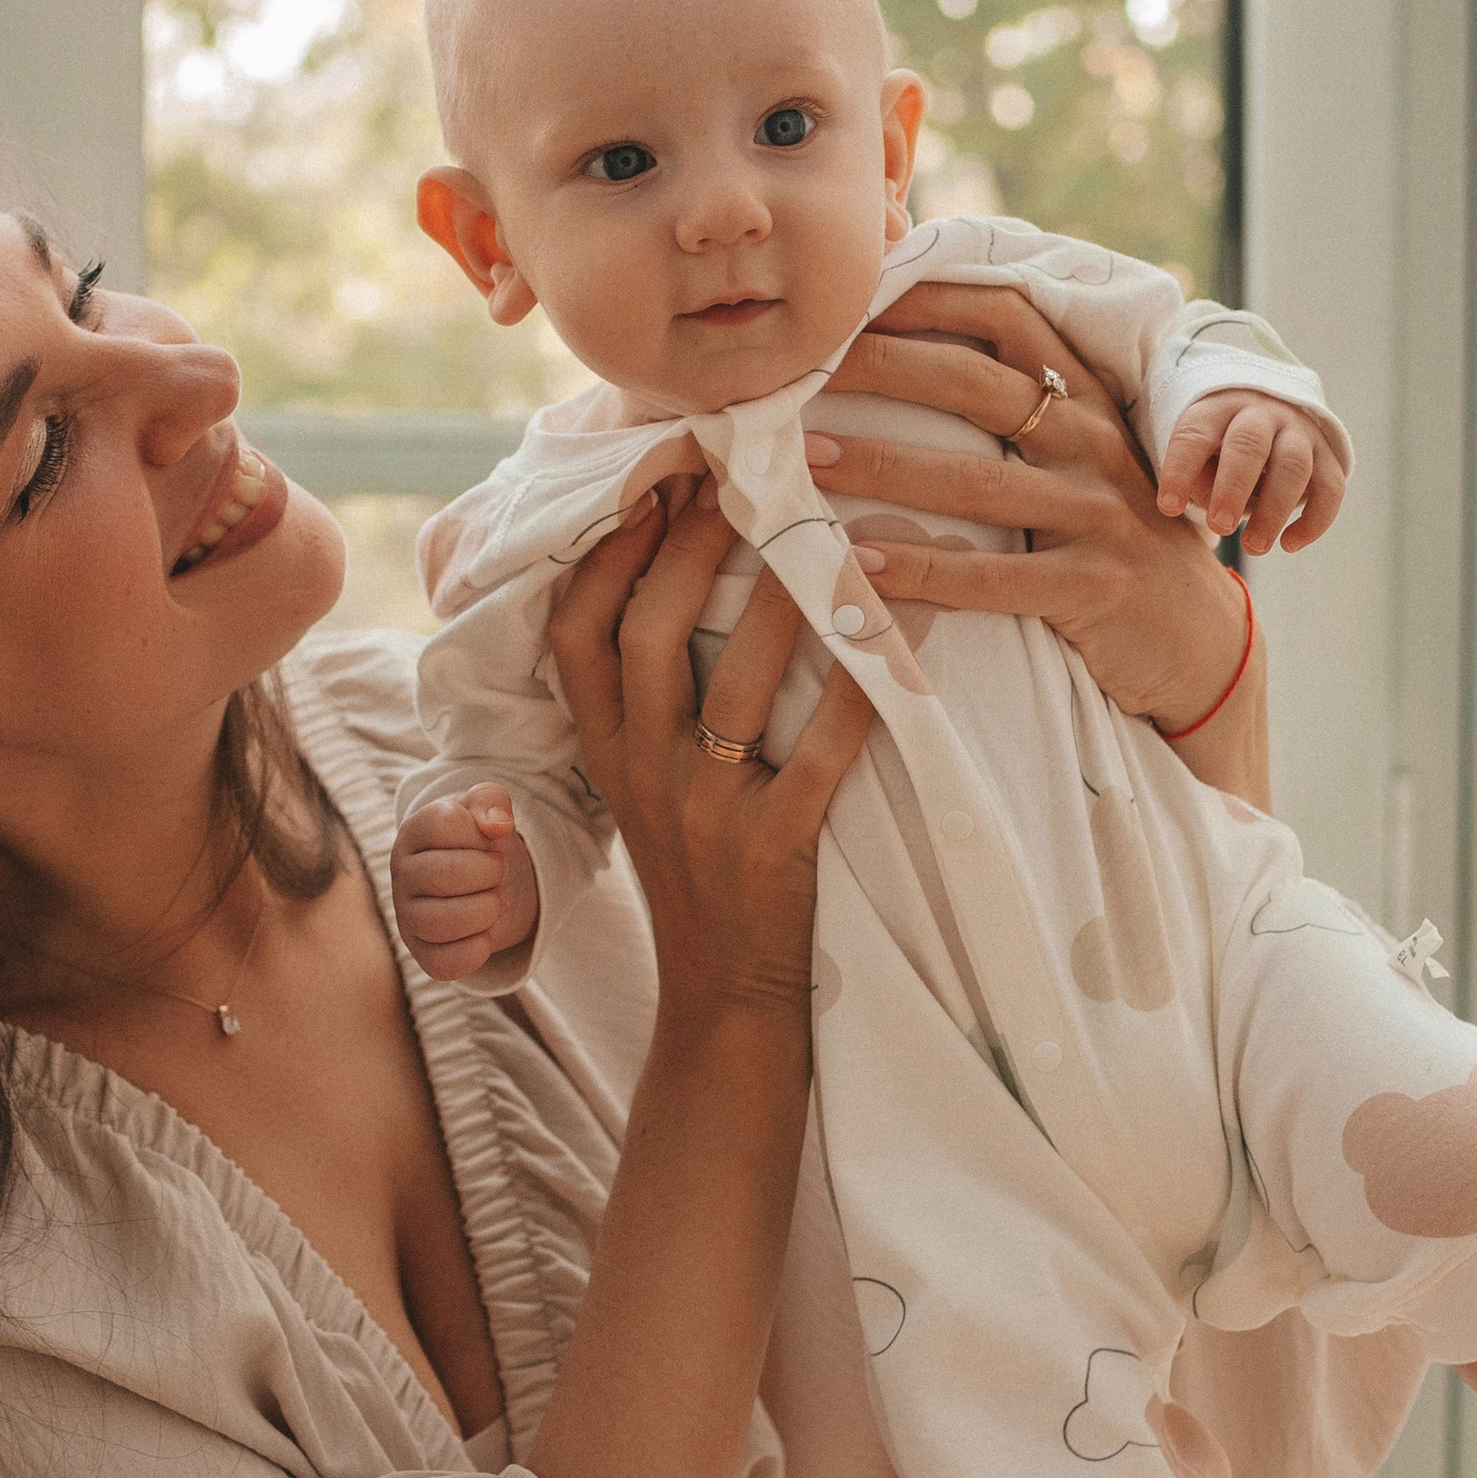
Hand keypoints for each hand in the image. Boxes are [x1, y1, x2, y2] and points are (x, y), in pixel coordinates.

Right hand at [393, 791, 540, 982]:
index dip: (480, 832)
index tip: (490, 840)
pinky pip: (444, 963)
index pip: (444, 824)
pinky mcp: (421, 953)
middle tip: (498, 874)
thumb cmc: (481, 842)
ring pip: (439, 923)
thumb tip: (497, 825)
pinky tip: (485, 934)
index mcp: (414, 832)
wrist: (485, 883)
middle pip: (440, 875)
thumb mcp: (488, 810)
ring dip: (484, 912)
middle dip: (488, 874)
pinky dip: (476, 950)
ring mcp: (407, 916)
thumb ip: (492, 800)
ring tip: (494, 903)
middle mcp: (401, 874)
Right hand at [547, 474, 871, 1022]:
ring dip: (781, 598)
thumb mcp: (643, 789)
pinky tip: (900, 629)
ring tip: (824, 529)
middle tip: (737, 479)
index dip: (607, 557)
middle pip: (649, 637)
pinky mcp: (775, 846)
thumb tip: (676, 584)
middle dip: (688, 548)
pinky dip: (864, 687)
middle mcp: (643, 774)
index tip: (648, 488)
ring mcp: (705, 811)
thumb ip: (645, 706)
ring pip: (738, 684)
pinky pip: (824, 751)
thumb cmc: (697, 875)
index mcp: (607, 753)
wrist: (725, 999)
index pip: (576, 638)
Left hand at [808, 283, 1251, 745]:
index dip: (932, 296)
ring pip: (976, 481)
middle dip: (885, 366)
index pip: (1010, 318)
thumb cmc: (1111, 541)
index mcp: (1086, 400)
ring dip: (883, 465)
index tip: (854, 292)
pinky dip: (921, 569)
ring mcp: (1098, 515)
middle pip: (978, 385)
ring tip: (808, 457)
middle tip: (801, 364)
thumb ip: (1021, 412)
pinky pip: (992, 577)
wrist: (1200, 641)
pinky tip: (860, 562)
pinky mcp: (1092, 587)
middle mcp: (1093, 445)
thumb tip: (910, 355)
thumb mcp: (1079, 463)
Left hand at [1157, 391, 1344, 555]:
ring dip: (1273, 510)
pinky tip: (1288, 545)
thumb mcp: (1200, 452)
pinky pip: (1329, 487)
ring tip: (1253, 547)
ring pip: (1293, 466)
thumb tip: (1208, 502)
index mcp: (1218, 408)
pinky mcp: (1327, 456)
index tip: (1169, 508)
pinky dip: (1314, 520)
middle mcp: (1262, 414)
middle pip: (1249, 445)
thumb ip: (1198, 477)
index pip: (1195, 433)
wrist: (1271, 416)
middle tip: (1219, 526)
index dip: (1181, 469)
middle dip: (1233, 488)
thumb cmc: (1220, 447)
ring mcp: (1299, 432)